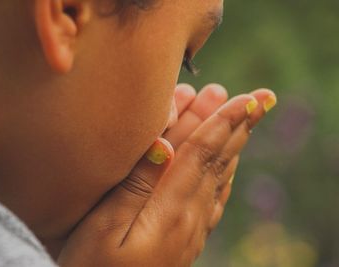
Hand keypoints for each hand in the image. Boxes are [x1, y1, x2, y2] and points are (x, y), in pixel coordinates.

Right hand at [58, 86, 275, 266]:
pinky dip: (225, 175)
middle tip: (259, 99)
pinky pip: (215, 199)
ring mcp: (191, 230)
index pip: (202, 154)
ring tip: (248, 123)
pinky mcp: (186, 239)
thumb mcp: (104, 227)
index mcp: (169, 209)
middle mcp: (189, 217)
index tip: (245, 98)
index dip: (223, 122)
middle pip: (218, 162)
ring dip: (235, 146)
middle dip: (238, 126)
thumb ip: (135, 186)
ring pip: (220, 178)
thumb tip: (163, 146)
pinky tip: (228, 168)